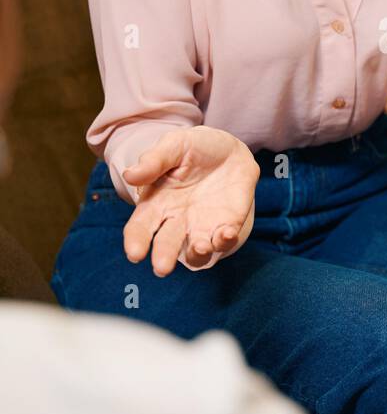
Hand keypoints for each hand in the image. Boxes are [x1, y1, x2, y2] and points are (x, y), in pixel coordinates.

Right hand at [122, 126, 259, 276]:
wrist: (229, 150)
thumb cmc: (193, 149)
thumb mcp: (173, 146)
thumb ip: (154, 160)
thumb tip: (130, 175)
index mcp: (156, 203)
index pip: (140, 227)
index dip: (135, 241)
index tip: (135, 254)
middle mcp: (177, 221)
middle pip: (166, 245)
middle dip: (163, 257)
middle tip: (162, 268)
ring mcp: (202, 226)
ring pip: (196, 252)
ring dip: (197, 253)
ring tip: (199, 246)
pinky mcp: (226, 225)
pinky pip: (224, 240)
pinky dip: (225, 240)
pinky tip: (226, 232)